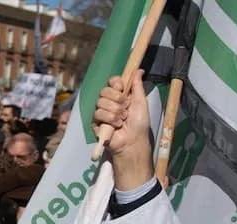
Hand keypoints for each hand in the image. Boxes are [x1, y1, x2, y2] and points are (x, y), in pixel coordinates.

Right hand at [91, 72, 153, 188]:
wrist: (133, 141)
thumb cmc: (139, 124)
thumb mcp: (141, 103)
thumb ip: (138, 86)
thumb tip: (139, 70)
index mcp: (121, 96)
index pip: (112, 82)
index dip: (116, 84)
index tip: (123, 89)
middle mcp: (110, 102)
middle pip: (104, 90)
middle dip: (117, 100)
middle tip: (126, 109)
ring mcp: (102, 112)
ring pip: (101, 102)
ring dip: (115, 112)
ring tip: (122, 121)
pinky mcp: (96, 123)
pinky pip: (98, 114)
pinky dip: (109, 120)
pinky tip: (115, 126)